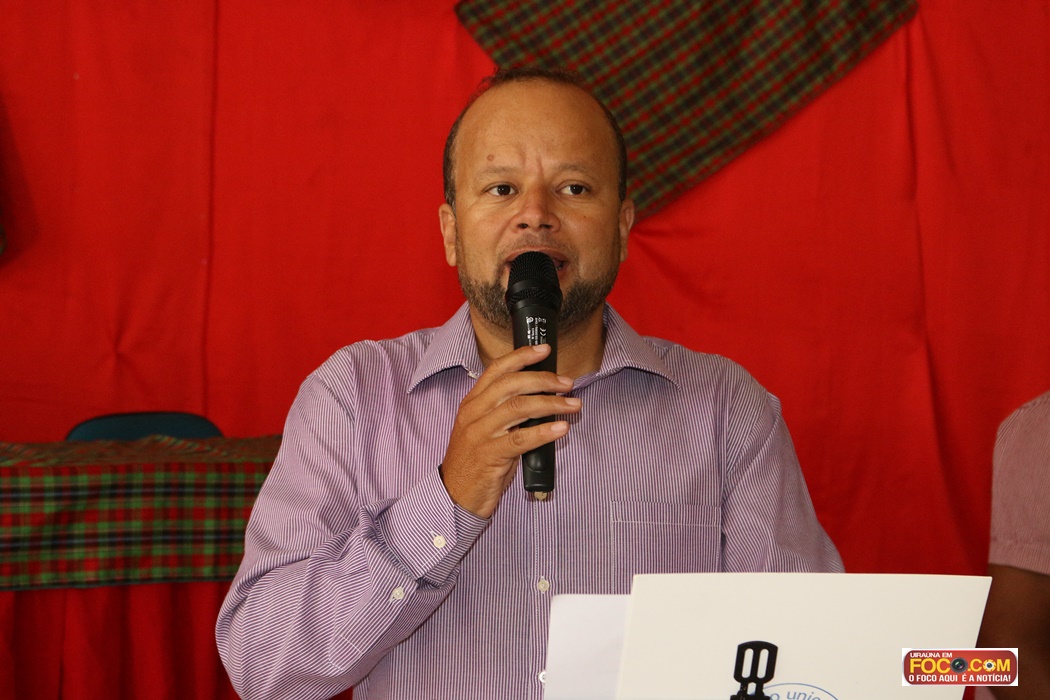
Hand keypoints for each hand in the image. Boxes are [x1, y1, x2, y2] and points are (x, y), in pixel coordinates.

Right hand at [441, 344, 580, 517]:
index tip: (544, 350)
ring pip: (519, 408)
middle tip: (567, 383)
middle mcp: (474, 413)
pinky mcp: (490, 455)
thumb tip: (541, 399)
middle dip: (544, 380)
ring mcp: (480, 434)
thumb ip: (504, 412)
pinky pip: (521, 439)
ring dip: (551, 403)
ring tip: (573, 405)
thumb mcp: (484, 429)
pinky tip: (562, 428)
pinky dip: (545, 431)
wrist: (455, 495)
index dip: (521, 356)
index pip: (496, 370)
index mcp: (472, 403)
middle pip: (512, 384)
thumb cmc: (475, 462)